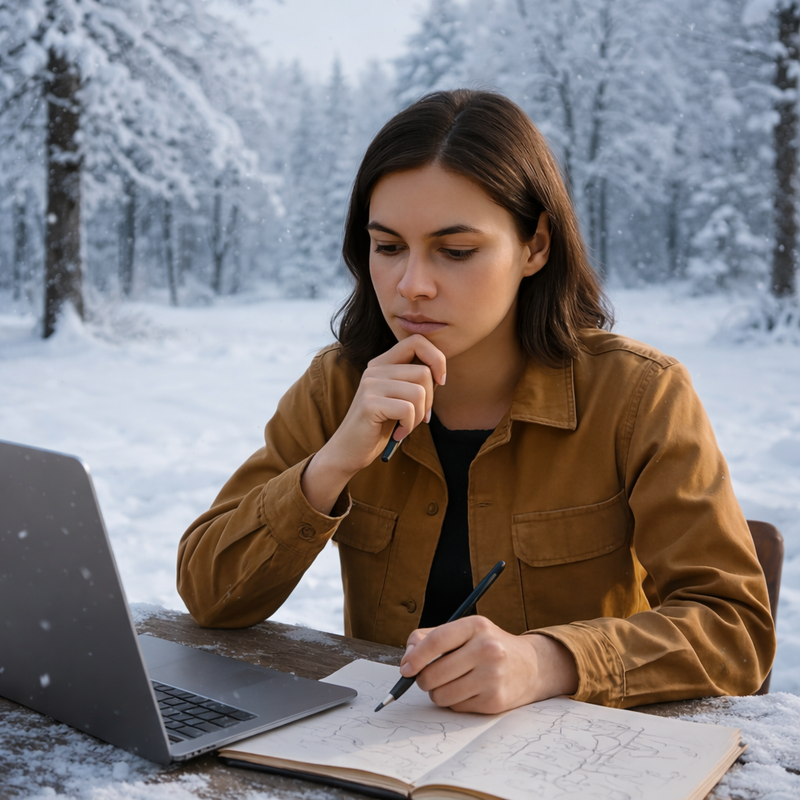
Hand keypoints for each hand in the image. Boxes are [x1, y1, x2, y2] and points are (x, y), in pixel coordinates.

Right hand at [301, 335, 445, 513]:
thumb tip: (440, 375)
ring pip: (418, 392)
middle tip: (419, 417)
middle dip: (429, 400)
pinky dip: (409, 426)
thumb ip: (414, 381)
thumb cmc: (379, 426)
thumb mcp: (399, 397)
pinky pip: (408, 409)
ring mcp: (370, 385)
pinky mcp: (369, 403)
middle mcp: (375, 369)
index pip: (417, 341)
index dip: (437, 358)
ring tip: (406, 426)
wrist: (350, 450)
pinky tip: (398, 433)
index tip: (440, 382)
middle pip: (424, 372)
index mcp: (383, 363)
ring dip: (419, 416)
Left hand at [399, 617, 578, 713]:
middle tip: (427, 677)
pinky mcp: (495, 700)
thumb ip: (429, 638)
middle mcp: (487, 649)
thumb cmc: (487, 646)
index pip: (437, 641)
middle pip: (434, 673)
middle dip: (423, 680)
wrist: (529, 666)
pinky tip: (468, 690)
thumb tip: (406, 660)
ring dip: (438, 693)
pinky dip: (455, 702)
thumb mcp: (463, 632)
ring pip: (442, 695)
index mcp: (476, 626)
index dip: (416, 657)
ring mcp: (493, 676)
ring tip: (451, 682)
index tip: (405, 669)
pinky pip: (457, 707)